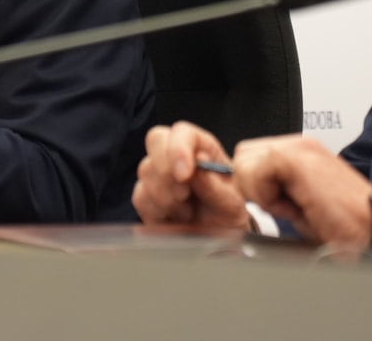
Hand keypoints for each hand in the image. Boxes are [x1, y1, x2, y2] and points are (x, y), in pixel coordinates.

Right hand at [131, 121, 249, 229]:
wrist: (217, 239)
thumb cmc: (227, 215)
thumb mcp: (230, 203)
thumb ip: (215, 185)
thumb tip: (199, 165)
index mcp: (201, 147)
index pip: (182, 132)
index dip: (178, 149)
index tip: (184, 175)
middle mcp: (176, 154)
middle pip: (156, 141)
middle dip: (168, 171)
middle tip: (185, 195)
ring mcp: (158, 173)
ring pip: (146, 171)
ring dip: (167, 197)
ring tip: (187, 211)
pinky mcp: (145, 195)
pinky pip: (141, 197)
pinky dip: (158, 211)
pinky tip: (175, 217)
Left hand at [231, 136, 371, 250]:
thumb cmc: (345, 225)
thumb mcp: (300, 205)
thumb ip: (274, 189)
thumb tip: (247, 190)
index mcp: (300, 152)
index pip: (250, 158)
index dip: (254, 187)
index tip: (280, 207)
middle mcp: (299, 145)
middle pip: (243, 156)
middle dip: (254, 187)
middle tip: (286, 206)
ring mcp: (299, 147)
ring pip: (245, 162)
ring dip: (262, 193)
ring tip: (295, 207)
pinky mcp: (297, 157)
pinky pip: (255, 173)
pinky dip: (269, 197)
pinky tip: (296, 206)